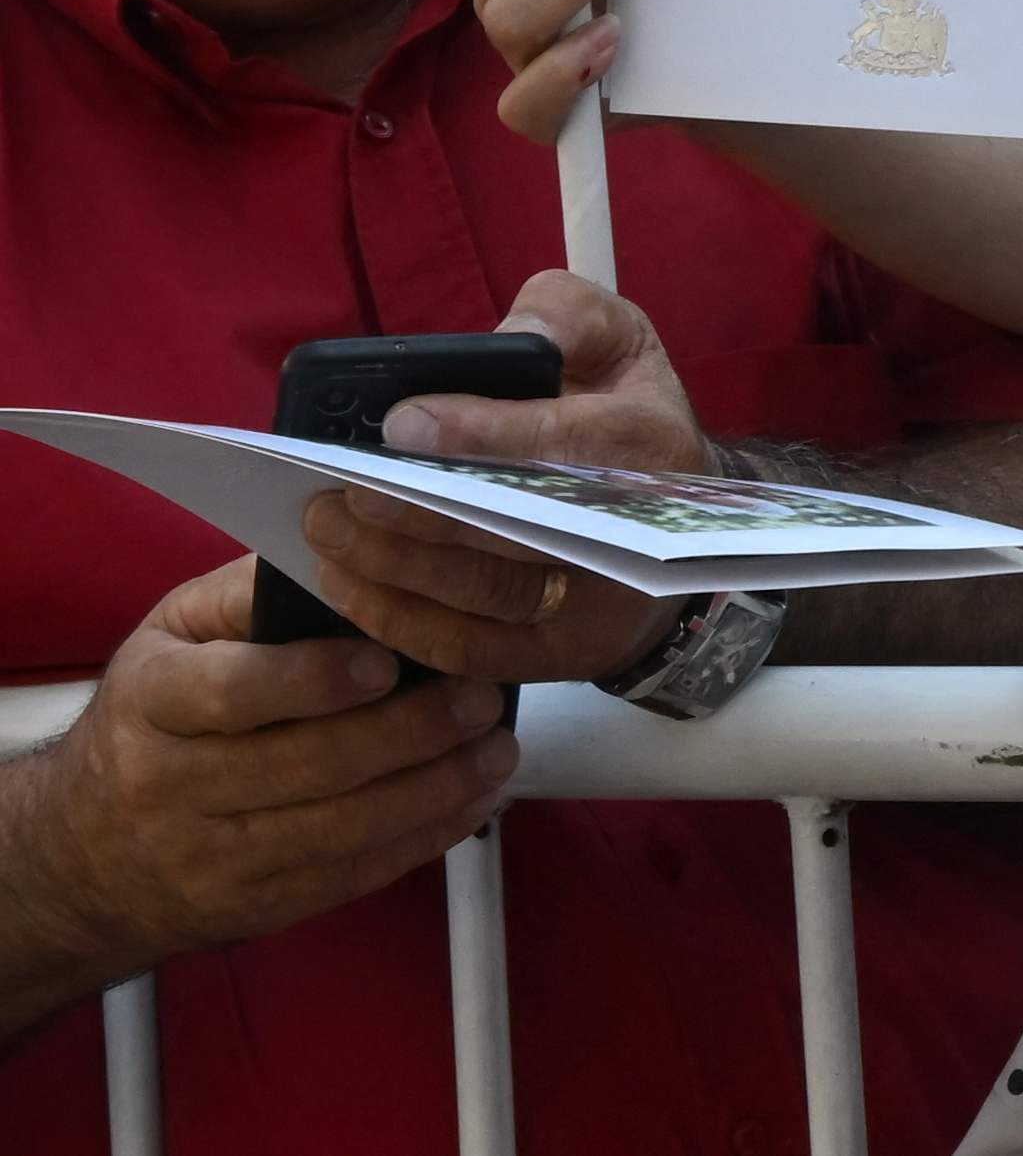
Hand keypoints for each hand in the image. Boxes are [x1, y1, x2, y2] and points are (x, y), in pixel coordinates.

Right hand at [0, 566, 516, 985]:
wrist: (81, 856)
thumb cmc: (150, 720)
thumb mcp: (171, 639)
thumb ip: (247, 594)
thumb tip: (342, 555)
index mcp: (150, 703)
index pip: (230, 694)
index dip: (312, 680)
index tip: (387, 661)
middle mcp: (168, 788)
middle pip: (302, 765)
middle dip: (408, 733)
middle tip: (481, 698)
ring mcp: (208, 859)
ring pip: (336, 829)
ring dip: (433, 789)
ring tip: (497, 749)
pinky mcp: (250, 909)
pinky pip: (345, 877)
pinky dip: (420, 841)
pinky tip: (472, 803)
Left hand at [298, 272, 718, 684]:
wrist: (684, 526)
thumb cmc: (629, 422)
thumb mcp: (621, 342)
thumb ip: (568, 317)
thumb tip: (512, 334)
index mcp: (648, 443)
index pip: (562, 444)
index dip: (480, 435)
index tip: (401, 425)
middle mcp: (634, 534)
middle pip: (512, 532)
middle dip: (417, 514)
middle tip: (338, 493)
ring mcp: (596, 605)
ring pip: (483, 596)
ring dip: (393, 568)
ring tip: (325, 532)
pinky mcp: (562, 655)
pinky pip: (468, 649)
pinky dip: (399, 621)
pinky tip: (348, 584)